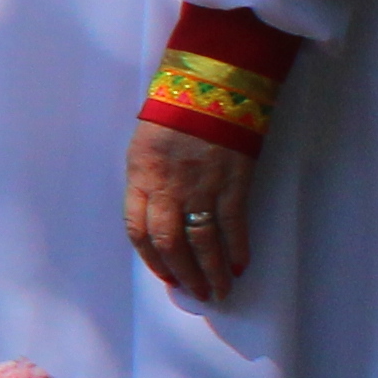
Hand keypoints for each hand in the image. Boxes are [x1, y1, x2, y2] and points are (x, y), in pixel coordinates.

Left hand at [127, 119, 252, 302]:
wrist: (208, 85)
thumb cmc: (173, 113)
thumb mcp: (144, 146)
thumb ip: (148, 181)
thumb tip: (157, 215)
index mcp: (140, 178)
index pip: (138, 231)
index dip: (152, 259)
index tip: (166, 275)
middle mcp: (167, 187)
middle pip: (170, 243)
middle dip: (183, 273)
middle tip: (195, 293)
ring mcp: (201, 186)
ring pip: (202, 241)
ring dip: (210, 271)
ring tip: (217, 292)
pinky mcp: (233, 181)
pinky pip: (233, 224)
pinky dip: (237, 249)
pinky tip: (239, 267)